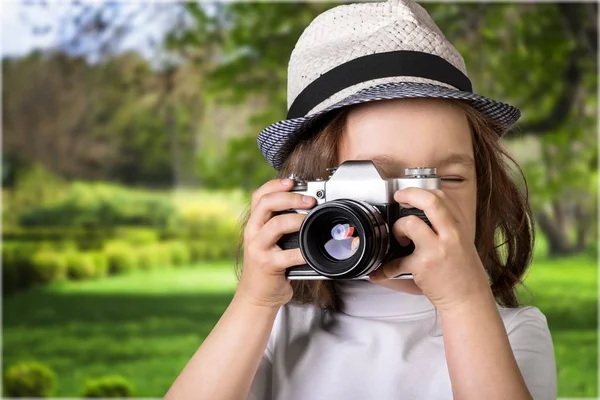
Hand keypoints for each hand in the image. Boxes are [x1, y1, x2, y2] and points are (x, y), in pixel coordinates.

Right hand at [235, 178, 314, 308]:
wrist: (257, 295)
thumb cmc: (269, 265)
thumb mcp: (269, 240)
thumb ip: (280, 224)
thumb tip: (308, 206)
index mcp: (255, 224)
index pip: (260, 195)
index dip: (275, 185)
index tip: (292, 182)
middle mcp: (253, 232)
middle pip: (267, 204)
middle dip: (290, 198)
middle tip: (310, 200)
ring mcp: (259, 248)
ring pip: (275, 224)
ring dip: (296, 219)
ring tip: (310, 220)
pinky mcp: (268, 264)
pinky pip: (288, 254)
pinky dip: (303, 251)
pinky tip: (311, 250)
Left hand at [369, 187, 491, 312]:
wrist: (468, 300)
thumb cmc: (464, 273)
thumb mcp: (462, 243)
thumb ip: (446, 226)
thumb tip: (423, 211)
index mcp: (459, 227)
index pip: (441, 196)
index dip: (421, 191)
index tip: (408, 194)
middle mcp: (450, 235)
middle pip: (430, 202)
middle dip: (409, 194)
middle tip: (398, 198)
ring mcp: (437, 249)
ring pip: (410, 224)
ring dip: (397, 229)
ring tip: (399, 240)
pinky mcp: (423, 266)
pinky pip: (396, 262)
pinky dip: (386, 269)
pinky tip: (382, 272)